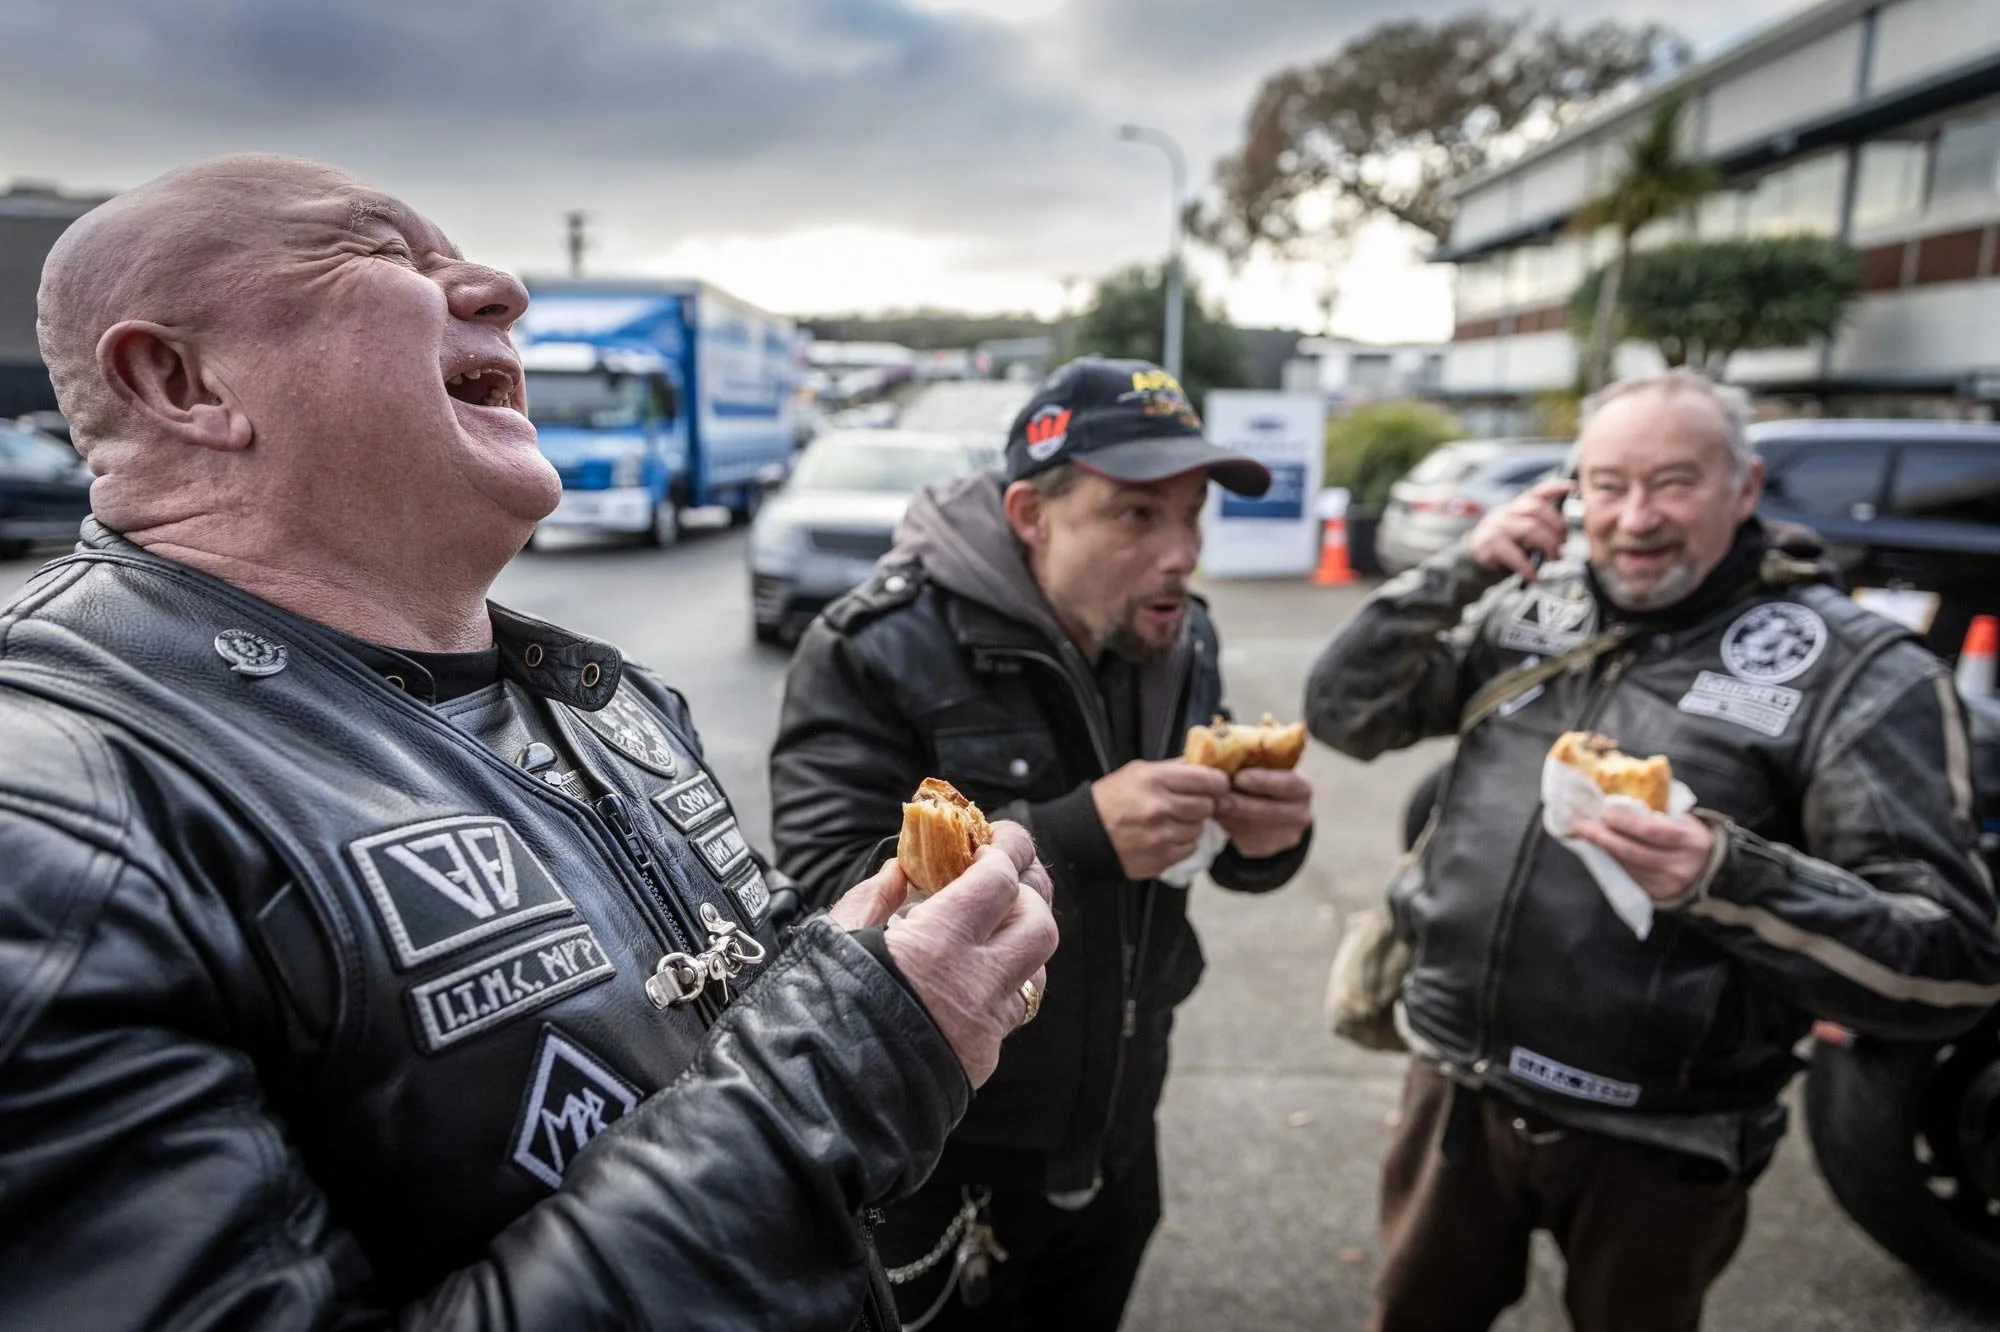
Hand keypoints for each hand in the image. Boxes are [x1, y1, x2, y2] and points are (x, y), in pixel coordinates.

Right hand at [830, 820, 1056, 1087]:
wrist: (820, 1098)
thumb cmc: (817, 1010)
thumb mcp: (837, 937)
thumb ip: (874, 898)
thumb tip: (899, 870)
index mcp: (938, 941)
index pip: (1001, 880)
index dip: (1006, 851)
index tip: (995, 839)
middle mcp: (975, 981)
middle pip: (1039, 922)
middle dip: (1029, 891)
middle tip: (1004, 877)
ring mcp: (985, 1024)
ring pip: (1038, 969)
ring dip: (1024, 939)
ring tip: (995, 924)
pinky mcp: (982, 1057)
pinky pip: (1014, 1009)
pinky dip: (1007, 982)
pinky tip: (978, 973)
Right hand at [1092, 759, 1229, 879]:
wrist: (1084, 834)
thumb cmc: (1111, 799)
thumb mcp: (1138, 772)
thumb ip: (1174, 768)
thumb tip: (1206, 764)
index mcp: (1155, 780)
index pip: (1207, 779)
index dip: (1217, 782)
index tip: (1216, 784)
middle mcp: (1160, 808)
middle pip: (1207, 805)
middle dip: (1202, 803)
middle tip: (1188, 803)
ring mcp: (1162, 836)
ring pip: (1200, 828)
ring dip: (1191, 824)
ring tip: (1172, 820)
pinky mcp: (1161, 859)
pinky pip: (1189, 848)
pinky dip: (1183, 843)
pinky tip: (1166, 836)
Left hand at [1215, 767, 1312, 858]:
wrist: (1274, 811)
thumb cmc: (1263, 780)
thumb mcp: (1266, 768)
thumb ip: (1250, 764)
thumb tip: (1222, 759)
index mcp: (1302, 788)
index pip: (1287, 784)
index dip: (1263, 781)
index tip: (1239, 777)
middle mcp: (1300, 815)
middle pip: (1269, 811)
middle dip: (1240, 804)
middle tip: (1216, 797)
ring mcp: (1285, 836)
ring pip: (1253, 828)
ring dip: (1229, 817)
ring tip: (1210, 805)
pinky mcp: (1266, 850)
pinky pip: (1243, 840)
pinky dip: (1228, 828)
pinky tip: (1217, 816)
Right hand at [1468, 478, 1571, 580]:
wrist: (1470, 562)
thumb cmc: (1503, 548)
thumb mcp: (1519, 532)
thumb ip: (1537, 528)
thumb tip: (1564, 535)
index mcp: (1515, 507)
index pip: (1536, 492)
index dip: (1554, 487)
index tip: (1571, 487)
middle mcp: (1506, 512)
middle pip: (1537, 509)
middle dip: (1557, 526)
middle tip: (1564, 543)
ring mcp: (1496, 527)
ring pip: (1530, 529)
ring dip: (1549, 544)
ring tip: (1555, 558)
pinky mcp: (1489, 545)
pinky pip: (1515, 555)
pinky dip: (1528, 567)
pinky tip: (1535, 576)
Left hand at [1571, 805, 1713, 901]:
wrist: (1713, 870)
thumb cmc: (1691, 836)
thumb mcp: (1684, 820)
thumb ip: (1657, 811)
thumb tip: (1617, 797)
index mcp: (1689, 840)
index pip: (1650, 831)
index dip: (1624, 822)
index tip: (1603, 811)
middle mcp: (1678, 865)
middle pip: (1633, 851)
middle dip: (1602, 837)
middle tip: (1580, 824)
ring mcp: (1667, 884)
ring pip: (1627, 866)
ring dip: (1602, 850)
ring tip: (1584, 835)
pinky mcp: (1657, 895)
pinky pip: (1628, 877)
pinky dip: (1611, 862)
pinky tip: (1599, 850)